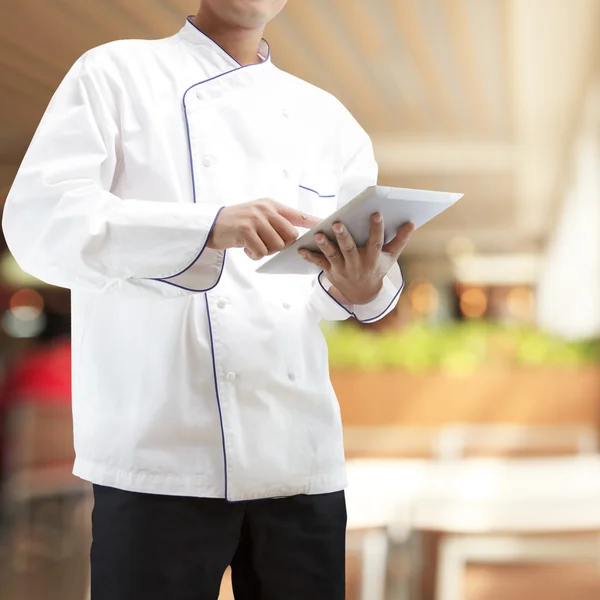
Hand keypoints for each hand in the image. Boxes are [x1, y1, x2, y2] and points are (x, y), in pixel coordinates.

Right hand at [207, 199, 320, 259]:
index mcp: (271, 205)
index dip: (313, 222)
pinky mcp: (246, 230)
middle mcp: (266, 209)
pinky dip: (254, 255)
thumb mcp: (258, 215)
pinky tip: (245, 248)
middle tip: (265, 244)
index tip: (326, 227)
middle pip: (290, 236)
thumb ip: (275, 221)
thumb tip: (295, 237)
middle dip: (281, 246)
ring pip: (276, 246)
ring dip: (265, 251)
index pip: (298, 214)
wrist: (210, 224)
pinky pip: (261, 251)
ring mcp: (256, 219)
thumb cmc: (237, 223)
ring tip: (253, 244)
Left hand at [299, 214, 414, 303]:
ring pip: (332, 255)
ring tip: (318, 234)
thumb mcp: (391, 257)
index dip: (376, 228)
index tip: (376, 213)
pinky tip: (300, 250)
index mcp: (373, 259)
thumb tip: (411, 223)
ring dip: (325, 245)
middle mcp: (357, 264)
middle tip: (338, 224)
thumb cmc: (377, 269)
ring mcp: (342, 269)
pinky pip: (318, 264)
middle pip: (349, 249)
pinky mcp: (330, 272)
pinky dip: (310, 257)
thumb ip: (400, 240)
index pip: (376, 242)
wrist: (362, 295)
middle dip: (344, 237)